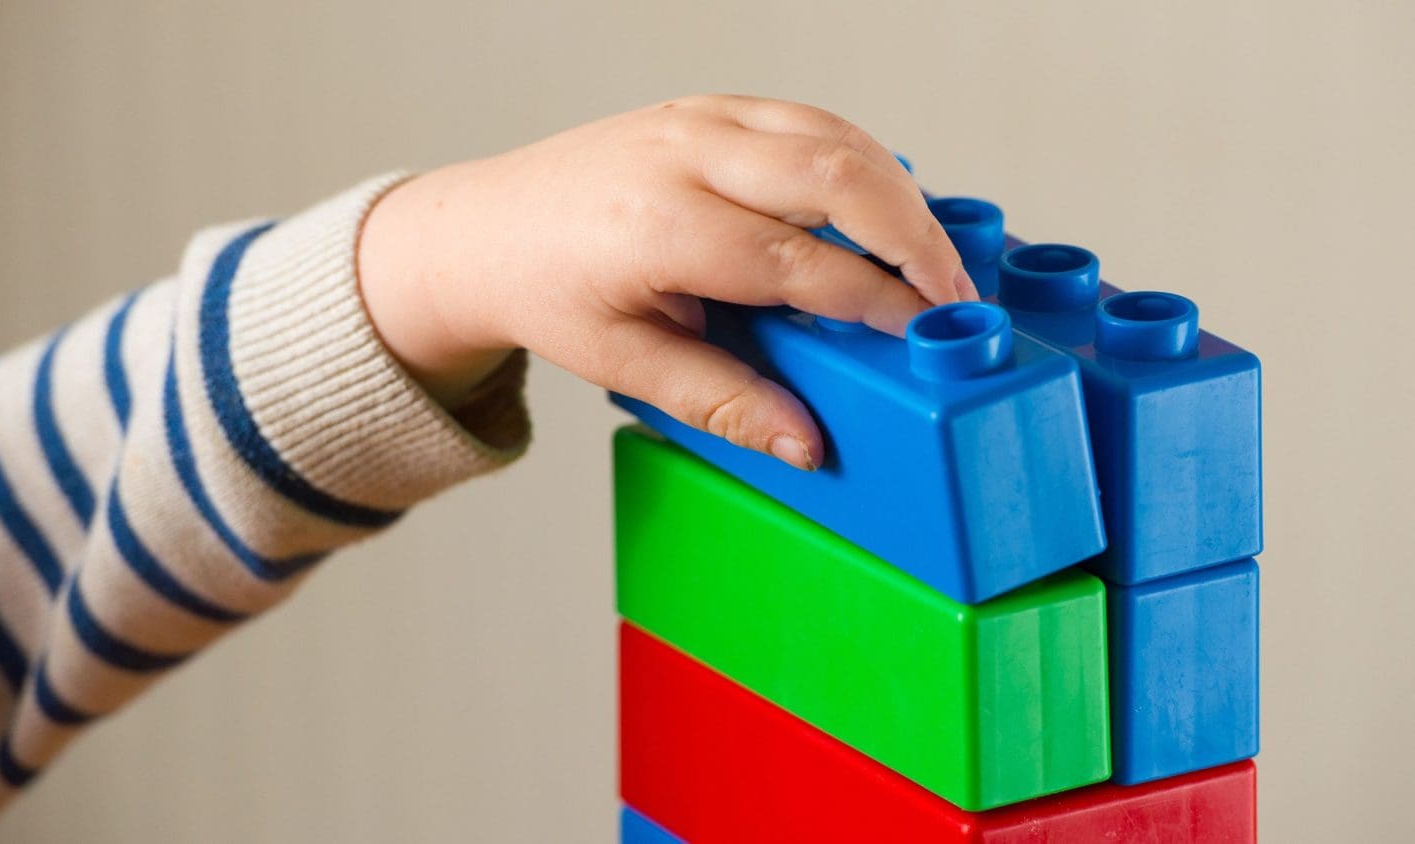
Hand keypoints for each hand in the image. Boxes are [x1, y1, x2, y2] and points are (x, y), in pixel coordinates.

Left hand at [357, 94, 976, 469]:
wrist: (485, 229)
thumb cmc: (548, 292)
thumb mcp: (625, 364)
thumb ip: (723, 402)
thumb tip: (807, 443)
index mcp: (659, 225)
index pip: (800, 261)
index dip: (876, 301)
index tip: (926, 337)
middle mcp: (683, 153)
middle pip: (835, 176)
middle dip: (913, 237)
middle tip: (957, 295)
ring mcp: (697, 117)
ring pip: (833, 136)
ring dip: (898, 193)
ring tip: (935, 259)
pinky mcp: (709, 106)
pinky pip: (808, 120)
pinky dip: (861, 161)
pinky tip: (885, 209)